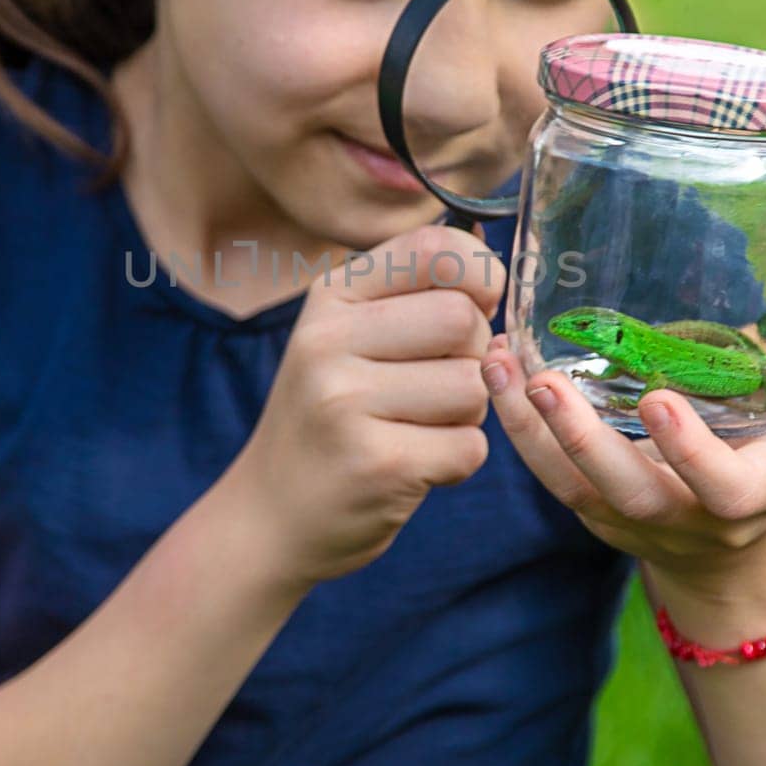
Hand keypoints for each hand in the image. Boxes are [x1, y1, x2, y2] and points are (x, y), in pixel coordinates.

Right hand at [236, 223, 505, 588]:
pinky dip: (456, 462)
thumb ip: (414, 298)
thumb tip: (496, 273)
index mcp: (330, 297)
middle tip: (439, 385)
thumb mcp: (348, 339)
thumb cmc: (331, 418)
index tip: (475, 307)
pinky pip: (468, 448)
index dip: (481, 277)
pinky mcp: (376, 464)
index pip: (436, 248)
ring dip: (467, 415)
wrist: (269, 517)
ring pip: (473, 387)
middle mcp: (327, 342)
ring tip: (419, 427)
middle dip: (475, 357)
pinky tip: (413, 465)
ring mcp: (345, 403)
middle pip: (463, 320)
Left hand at [479, 340, 765, 583]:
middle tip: (547, 383)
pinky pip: (551, 476)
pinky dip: (519, 426)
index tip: (657, 400)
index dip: (691, 456)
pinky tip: (498, 368)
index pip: (725, 492)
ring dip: (532, 430)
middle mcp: (690, 517)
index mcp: (754, 493)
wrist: (738, 522)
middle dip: (586, 444)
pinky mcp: (594, 509)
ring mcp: (634, 520)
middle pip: (633, 496)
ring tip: (502, 364)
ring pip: (575, 489)